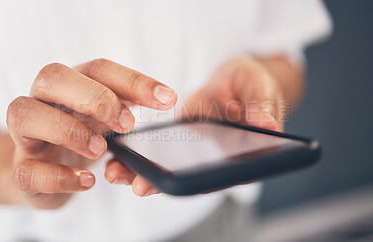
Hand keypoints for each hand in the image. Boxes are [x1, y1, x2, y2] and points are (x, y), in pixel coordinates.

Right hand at [6, 59, 176, 208]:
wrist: (44, 172)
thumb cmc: (80, 136)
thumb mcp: (106, 119)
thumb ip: (128, 110)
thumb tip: (167, 103)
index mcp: (71, 84)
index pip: (99, 69)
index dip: (134, 82)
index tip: (168, 99)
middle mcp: (43, 101)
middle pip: (52, 76)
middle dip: (94, 97)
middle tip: (128, 124)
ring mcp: (26, 135)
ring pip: (24, 114)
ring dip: (69, 131)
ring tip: (100, 149)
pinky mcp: (21, 170)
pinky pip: (27, 170)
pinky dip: (60, 176)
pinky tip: (87, 181)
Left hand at [105, 57, 285, 196]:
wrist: (229, 81)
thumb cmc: (249, 83)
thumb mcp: (259, 86)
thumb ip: (262, 104)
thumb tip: (267, 125)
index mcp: (248, 154)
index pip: (229, 175)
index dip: (203, 181)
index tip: (176, 183)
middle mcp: (221, 163)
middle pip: (194, 181)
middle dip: (164, 183)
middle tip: (139, 185)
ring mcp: (199, 158)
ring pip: (173, 173)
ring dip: (145, 175)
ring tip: (117, 174)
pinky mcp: (180, 149)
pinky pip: (161, 158)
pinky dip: (140, 160)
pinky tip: (118, 158)